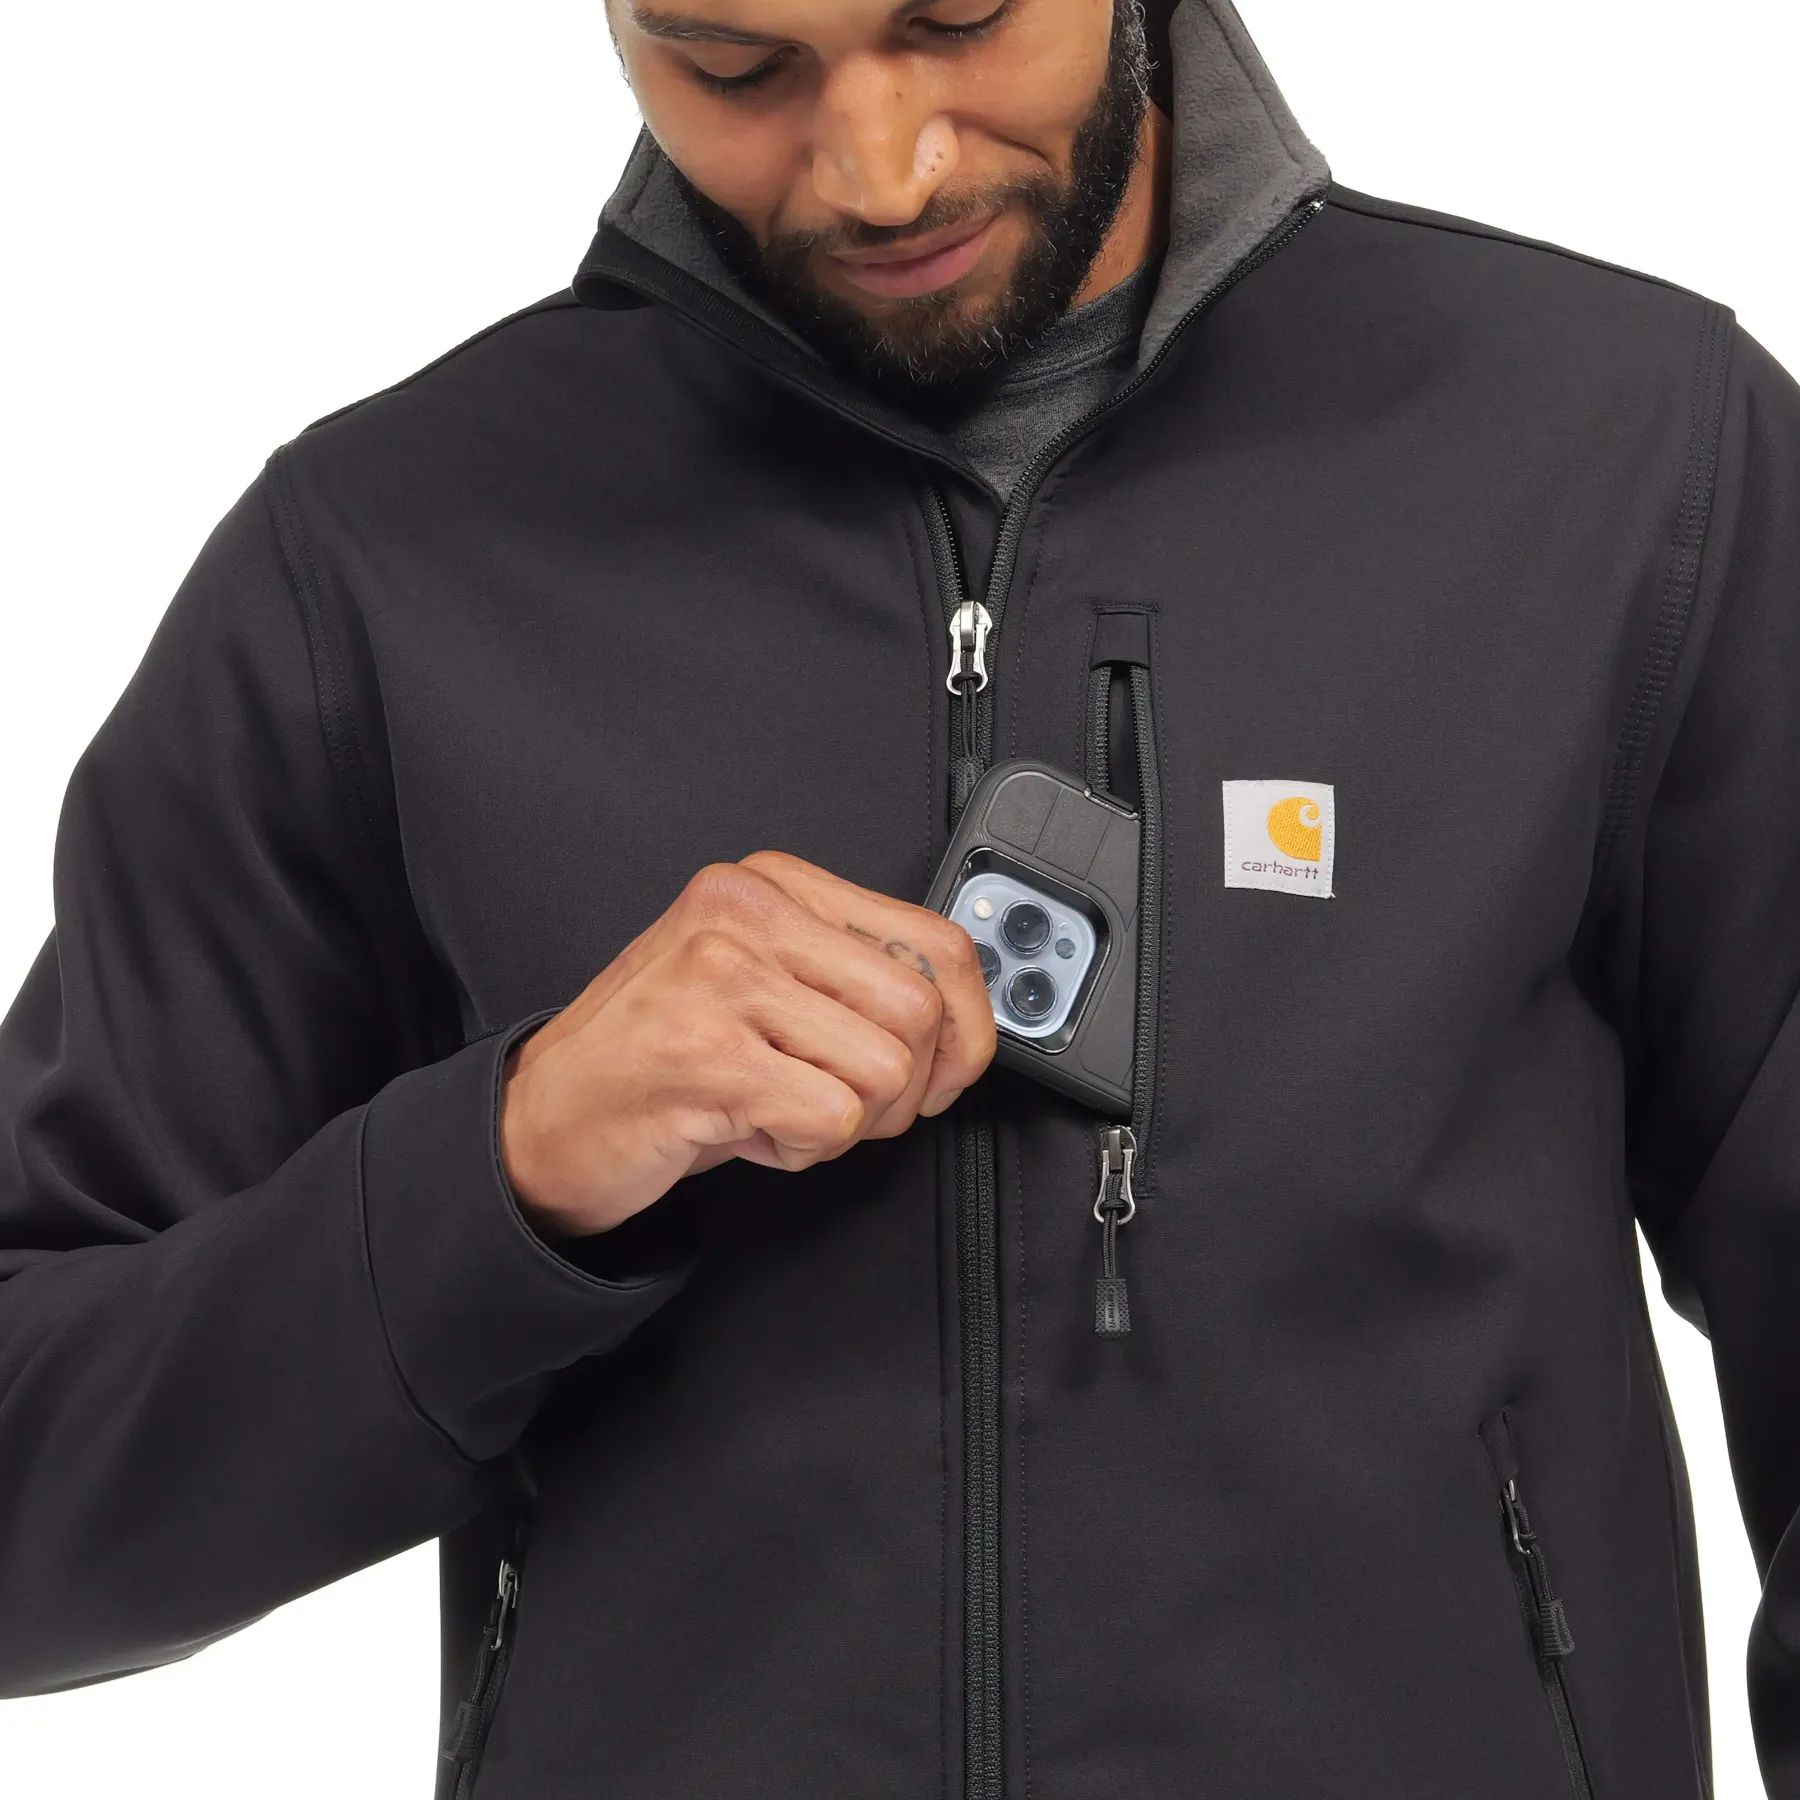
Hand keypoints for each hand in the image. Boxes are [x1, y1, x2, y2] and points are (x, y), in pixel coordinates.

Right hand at [499, 851, 997, 1238]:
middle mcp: (744, 913)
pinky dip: (804, 1150)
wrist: (548, 1116)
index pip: (933, 941)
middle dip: (907, 1088)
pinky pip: (831, 1121)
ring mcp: (721, 978)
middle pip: (919, 1011)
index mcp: (769, 882)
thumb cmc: (665, 1051)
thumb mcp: (760, 979)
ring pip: (884, 1070)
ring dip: (851, 1123)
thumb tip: (965, 1019)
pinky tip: (751, 1133)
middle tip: (852, 1107)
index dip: (968, 1025)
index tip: (948, 1071)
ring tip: (784, 1111)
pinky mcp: (707, 1054)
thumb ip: (850, 973)